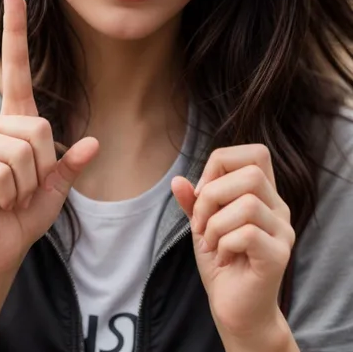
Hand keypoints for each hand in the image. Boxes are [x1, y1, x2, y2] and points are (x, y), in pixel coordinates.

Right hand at [0, 0, 98, 277]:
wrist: (2, 244)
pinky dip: (12, 193)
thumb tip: (93, 144)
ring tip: (12, 193)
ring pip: (23, 150)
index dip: (16, 30)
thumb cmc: (27, 212)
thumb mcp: (57, 187)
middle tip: (26, 186)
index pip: (16, 66)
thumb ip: (70, 164)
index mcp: (18, 119)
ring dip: (27, 183)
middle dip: (43, 166)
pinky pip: (5, 169)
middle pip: (38, 126)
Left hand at [172, 145, 294, 341]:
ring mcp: (283, 232)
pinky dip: (223, 243)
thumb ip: (193, 201)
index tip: (202, 191)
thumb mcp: (202, 224)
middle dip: (212, 194)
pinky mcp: (279, 256)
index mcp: (264, 194)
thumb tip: (178, 180)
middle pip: (251, 173)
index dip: (222, 162)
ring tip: (210, 243)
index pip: (255, 153)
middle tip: (200, 223)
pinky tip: (222, 257)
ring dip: (215, 223)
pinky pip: (247, 233)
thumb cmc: (221, 261)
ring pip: (248, 203)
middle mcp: (279, 208)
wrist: (235, 309)